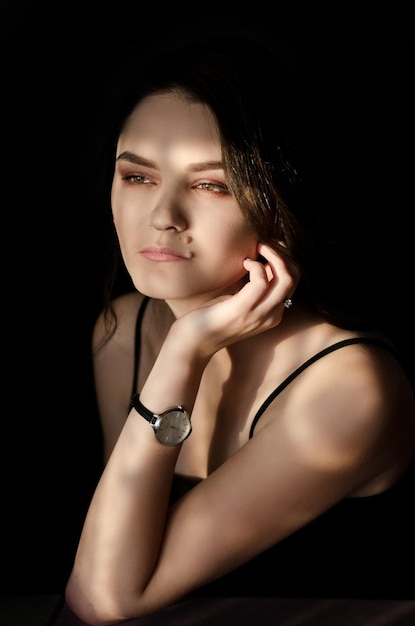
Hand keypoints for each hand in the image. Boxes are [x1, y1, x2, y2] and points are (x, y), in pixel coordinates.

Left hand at [172, 243, 297, 356]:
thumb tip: (266, 262)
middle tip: (266, 242)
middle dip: (284, 254)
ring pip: (286, 278)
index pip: (293, 281)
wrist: (195, 341)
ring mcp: (259, 314)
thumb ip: (257, 287)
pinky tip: (244, 263)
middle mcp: (272, 315)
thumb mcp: (241, 300)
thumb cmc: (214, 317)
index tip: (270, 246)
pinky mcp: (243, 309)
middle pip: (294, 277)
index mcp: (274, 313)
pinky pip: (261, 281)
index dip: (285, 259)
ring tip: (259, 246)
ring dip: (274, 255)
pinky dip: (255, 266)